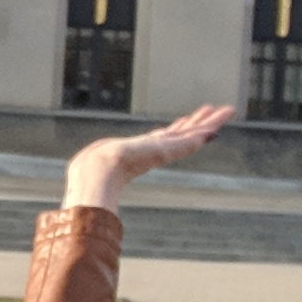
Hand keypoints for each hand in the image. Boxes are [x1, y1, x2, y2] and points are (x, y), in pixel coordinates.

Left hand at [63, 104, 236, 210]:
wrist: (99, 170)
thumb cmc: (94, 168)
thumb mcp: (98, 162)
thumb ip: (94, 173)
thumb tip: (76, 190)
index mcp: (143, 150)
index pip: (167, 137)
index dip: (180, 130)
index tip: (188, 123)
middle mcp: (157, 148)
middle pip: (185, 133)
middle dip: (202, 123)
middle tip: (219, 112)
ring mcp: (165, 149)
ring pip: (193, 133)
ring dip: (209, 122)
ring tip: (225, 111)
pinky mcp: (168, 149)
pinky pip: (191, 136)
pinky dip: (204, 128)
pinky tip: (215, 121)